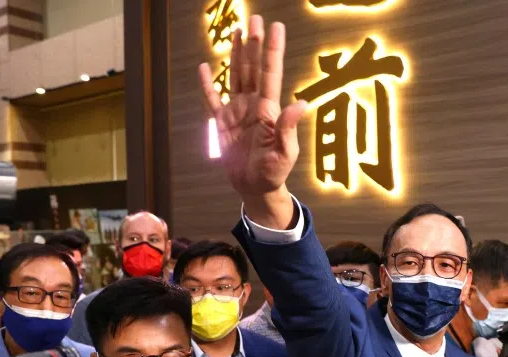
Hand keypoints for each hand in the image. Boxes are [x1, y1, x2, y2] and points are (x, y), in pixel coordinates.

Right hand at [199, 16, 306, 209]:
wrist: (255, 186)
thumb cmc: (274, 171)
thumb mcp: (285, 152)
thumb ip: (289, 128)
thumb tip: (302, 104)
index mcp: (268, 110)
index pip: (270, 73)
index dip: (272, 50)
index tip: (275, 27)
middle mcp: (253, 105)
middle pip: (253, 68)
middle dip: (254, 44)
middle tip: (255, 19)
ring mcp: (237, 111)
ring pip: (236, 76)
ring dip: (237, 54)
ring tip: (238, 31)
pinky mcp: (222, 123)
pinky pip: (212, 99)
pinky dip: (208, 85)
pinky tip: (205, 67)